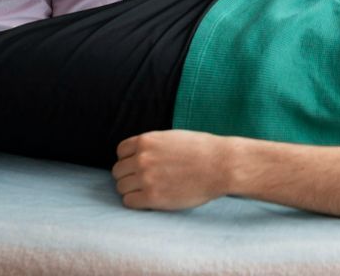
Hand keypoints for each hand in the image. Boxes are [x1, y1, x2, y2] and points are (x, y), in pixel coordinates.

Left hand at [113, 131, 229, 210]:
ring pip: (121, 187)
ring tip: (148, 191)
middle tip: (143, 181)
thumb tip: (139, 155)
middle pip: (118, 171)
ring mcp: (145, 178)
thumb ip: (153, 145)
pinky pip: (129, 202)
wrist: (220, 166)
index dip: (129, 160)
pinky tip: (150, 199)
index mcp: (146, 141)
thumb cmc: (202, 150)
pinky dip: (136, 202)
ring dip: (132, 190)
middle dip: (129, 176)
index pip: (121, 152)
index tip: (139, 166)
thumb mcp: (172, 138)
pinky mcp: (152, 197)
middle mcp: (141, 158)